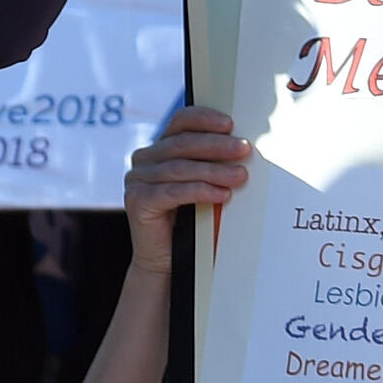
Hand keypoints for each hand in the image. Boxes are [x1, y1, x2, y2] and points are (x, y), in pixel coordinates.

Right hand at [122, 105, 247, 271]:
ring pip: (179, 168)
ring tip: (241, 176)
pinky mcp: (137, 201)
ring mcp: (137, 180)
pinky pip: (171, 192)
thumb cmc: (192, 223)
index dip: (203, 119)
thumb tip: (245, 149)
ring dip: (214, 170)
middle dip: (216, 145)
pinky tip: (221, 194)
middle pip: (181, 144)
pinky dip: (199, 191)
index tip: (230, 123)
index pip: (179, 123)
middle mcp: (144, 160)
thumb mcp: (203, 187)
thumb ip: (212, 166)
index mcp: (159, 150)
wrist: (169, 263)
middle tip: (244, 149)